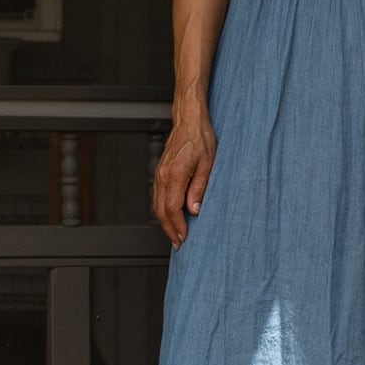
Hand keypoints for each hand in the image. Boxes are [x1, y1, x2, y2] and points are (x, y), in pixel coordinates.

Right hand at [153, 114, 216, 246]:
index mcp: (175, 174)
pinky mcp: (160, 172)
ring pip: (156, 205)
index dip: (177, 226)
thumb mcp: (208, 164)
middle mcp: (163, 175)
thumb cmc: (200, 138)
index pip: (172, 208)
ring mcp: (159, 173)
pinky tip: (170, 216)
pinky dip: (162, 210)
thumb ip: (199, 187)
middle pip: (160, 210)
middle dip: (169, 230)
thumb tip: (195, 209)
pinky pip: (157, 196)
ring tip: (174, 234)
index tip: (184, 237)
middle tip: (178, 243)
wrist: (189, 121)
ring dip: (164, 222)